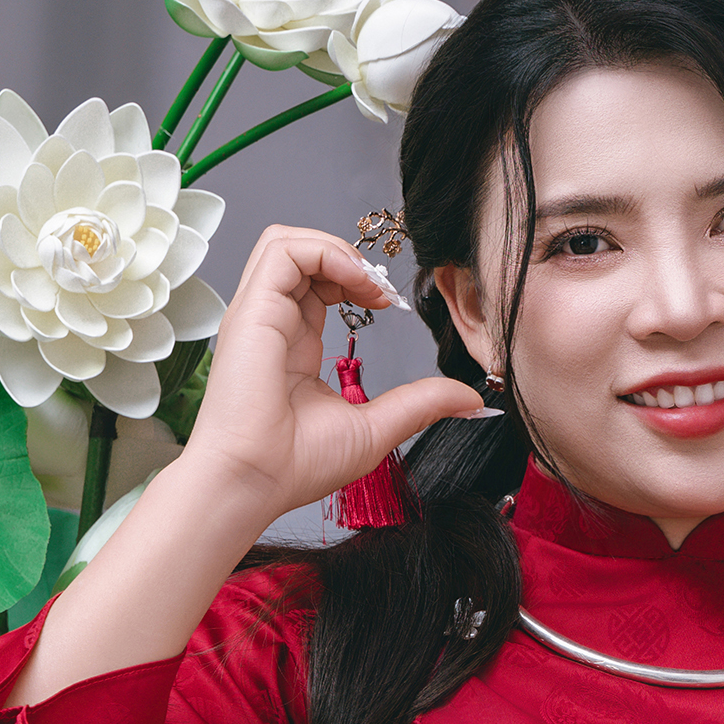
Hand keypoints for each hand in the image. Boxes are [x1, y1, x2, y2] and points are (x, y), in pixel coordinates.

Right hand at [184, 222, 482, 531]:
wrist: (253, 481)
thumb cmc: (295, 465)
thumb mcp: (376, 426)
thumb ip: (420, 403)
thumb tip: (471, 401)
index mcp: (293, 343)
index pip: (318, 283)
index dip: (357, 280)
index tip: (390, 306)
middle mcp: (272, 321)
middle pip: (303, 254)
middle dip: (349, 258)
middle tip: (384, 293)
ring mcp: (258, 312)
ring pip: (286, 242)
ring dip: (336, 249)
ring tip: (369, 285)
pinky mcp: (252, 309)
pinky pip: (282, 250)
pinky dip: (325, 252)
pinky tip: (356, 284)